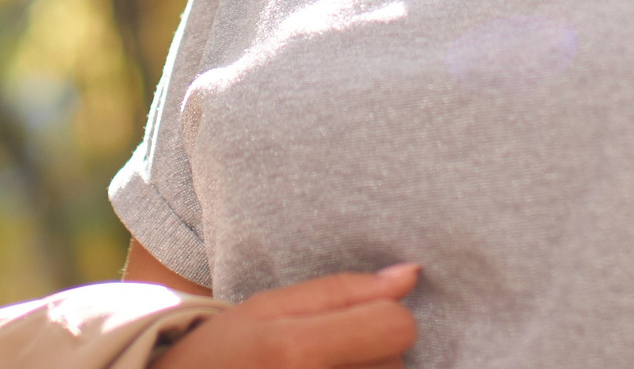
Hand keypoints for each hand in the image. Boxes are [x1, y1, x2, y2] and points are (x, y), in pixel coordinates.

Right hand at [155, 263, 419, 368]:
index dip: (387, 317)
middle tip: (325, 355)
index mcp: (294, 351)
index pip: (398, 328)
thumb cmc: (221, 355)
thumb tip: (412, 275)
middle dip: (373, 354)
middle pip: (398, 365)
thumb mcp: (265, 308)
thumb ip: (340, 291)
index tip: (362, 320)